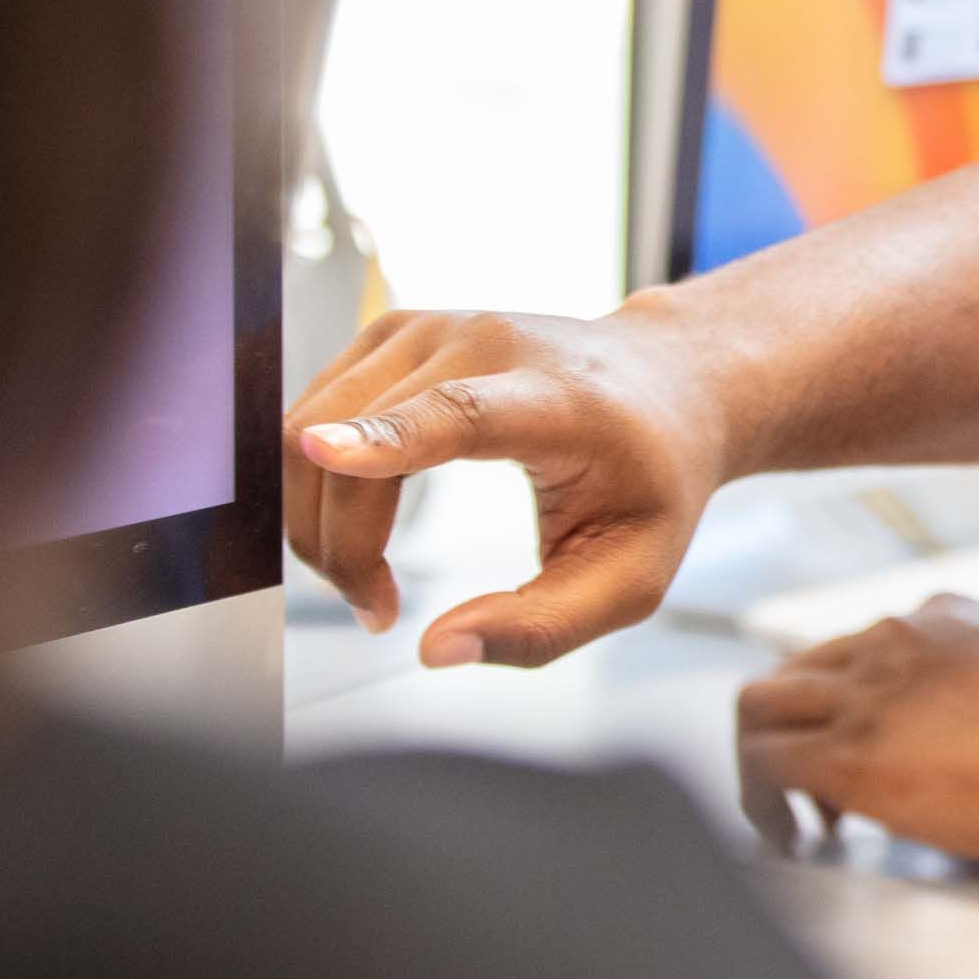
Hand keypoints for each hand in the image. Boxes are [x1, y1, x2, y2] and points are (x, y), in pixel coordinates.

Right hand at [283, 300, 731, 667]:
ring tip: (374, 577)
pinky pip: (315, 411)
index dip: (386, 438)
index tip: (322, 452)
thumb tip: (435, 650)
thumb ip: (540, 626)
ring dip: (317, 518)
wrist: (666, 382)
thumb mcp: (630, 577)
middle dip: (337, 545)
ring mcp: (430, 327)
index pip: (458, 412)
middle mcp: (484, 343)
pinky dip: (319, 480)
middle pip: (355, 441)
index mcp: (555, 401)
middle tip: (378, 611)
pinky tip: (364, 521)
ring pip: (312, 425)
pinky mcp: (394, 330)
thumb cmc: (653, 479)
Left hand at [737, 600, 978, 865]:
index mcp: (938, 620)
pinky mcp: (849, 752)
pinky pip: (762, 763)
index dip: (839, 708)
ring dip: (762, 760)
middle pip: (793, 669)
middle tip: (810, 790)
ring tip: (787, 820)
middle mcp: (891, 641)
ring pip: (758, 705)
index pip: (851, 651)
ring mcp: (865, 692)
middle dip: (791, 728)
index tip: (855, 751)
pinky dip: (760, 803)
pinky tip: (792, 839)